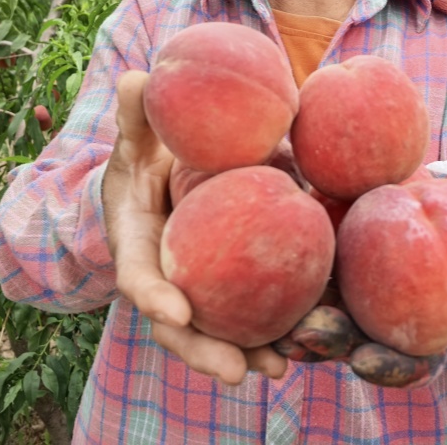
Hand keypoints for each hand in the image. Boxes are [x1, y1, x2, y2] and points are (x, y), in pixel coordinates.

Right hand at [102, 70, 286, 384]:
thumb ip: (137, 115)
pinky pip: (250, 304)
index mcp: (138, 242)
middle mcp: (166, 273)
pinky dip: (275, 322)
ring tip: (282, 365)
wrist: (162, 175)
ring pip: (218, 326)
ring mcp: (198, 282)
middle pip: (179, 323)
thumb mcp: (138, 135)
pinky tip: (309, 332)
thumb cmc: (146, 155)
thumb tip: (138, 77)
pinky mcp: (228, 279)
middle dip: (206, 349)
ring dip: (248, 350)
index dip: (154, 297)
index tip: (176, 313)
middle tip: (240, 369)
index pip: (139, 275)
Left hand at [272, 220, 446, 388]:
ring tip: (271, 315)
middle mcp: (377, 324)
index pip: (401, 359)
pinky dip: (283, 286)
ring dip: (293, 325)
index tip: (366, 361)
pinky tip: (263, 275)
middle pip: (348, 341)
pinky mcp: (324, 272)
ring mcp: (348, 302)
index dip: (383, 365)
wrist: (430, 218)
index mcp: (416, 331)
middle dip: (327, 343)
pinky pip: (302, 282)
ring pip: (317, 320)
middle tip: (307, 334)